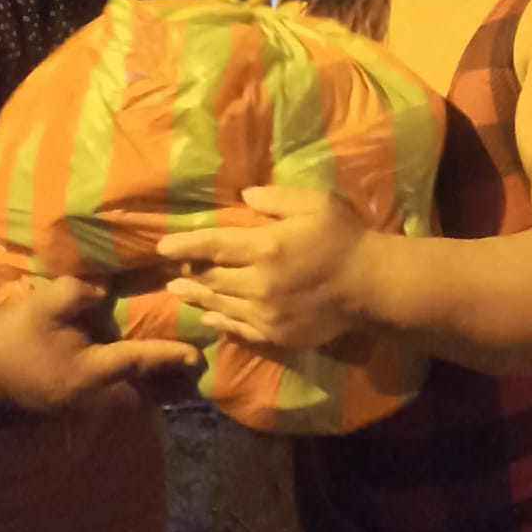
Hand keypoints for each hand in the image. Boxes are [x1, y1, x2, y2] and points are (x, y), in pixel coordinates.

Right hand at [0, 277, 198, 411]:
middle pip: (142, 395)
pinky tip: (150, 383)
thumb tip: (110, 291)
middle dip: (170, 385)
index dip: (168, 357)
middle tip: (200, 372)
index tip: (195, 354)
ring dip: (156, 393)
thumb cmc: (18, 327)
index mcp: (87, 372)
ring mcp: (80, 408)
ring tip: (184, 380)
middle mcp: (89, 397)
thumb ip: (82, 293)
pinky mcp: (73, 407)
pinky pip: (115, 404)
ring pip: (130, 404)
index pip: (137, 363)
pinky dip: (136, 394)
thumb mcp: (48, 301)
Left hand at [157, 187, 373, 346]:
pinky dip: (221, 322)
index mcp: (266, 247)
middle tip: (169, 270)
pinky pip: (240, 329)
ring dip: (198, 297)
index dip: (185, 245)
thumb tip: (244, 196)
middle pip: (212, 278)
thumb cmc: (343, 236)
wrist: (371, 285)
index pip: (214, 245)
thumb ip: (276, 198)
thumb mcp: (315, 203)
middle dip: (187, 273)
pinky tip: (210, 316)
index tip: (161, 246)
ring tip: (176, 292)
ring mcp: (266, 313)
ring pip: (221, 305)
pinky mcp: (277, 334)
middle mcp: (259, 283)